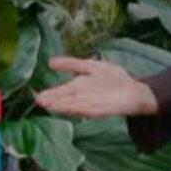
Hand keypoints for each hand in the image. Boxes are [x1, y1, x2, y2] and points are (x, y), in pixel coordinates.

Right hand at [34, 57, 158, 117]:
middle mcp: (82, 97)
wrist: (133, 89)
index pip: (61, 92)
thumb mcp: (91, 67)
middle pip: (66, 99)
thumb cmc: (112, 79)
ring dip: (64, 106)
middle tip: (40, 101)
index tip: (38, 96)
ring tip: (51, 105)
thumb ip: (72, 64)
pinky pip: (90, 109)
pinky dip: (82, 108)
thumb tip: (50, 61)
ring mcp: (92, 104)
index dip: (51, 94)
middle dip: (54, 101)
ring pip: (75, 105)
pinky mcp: (103, 109)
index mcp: (78, 87)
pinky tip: (73, 107)